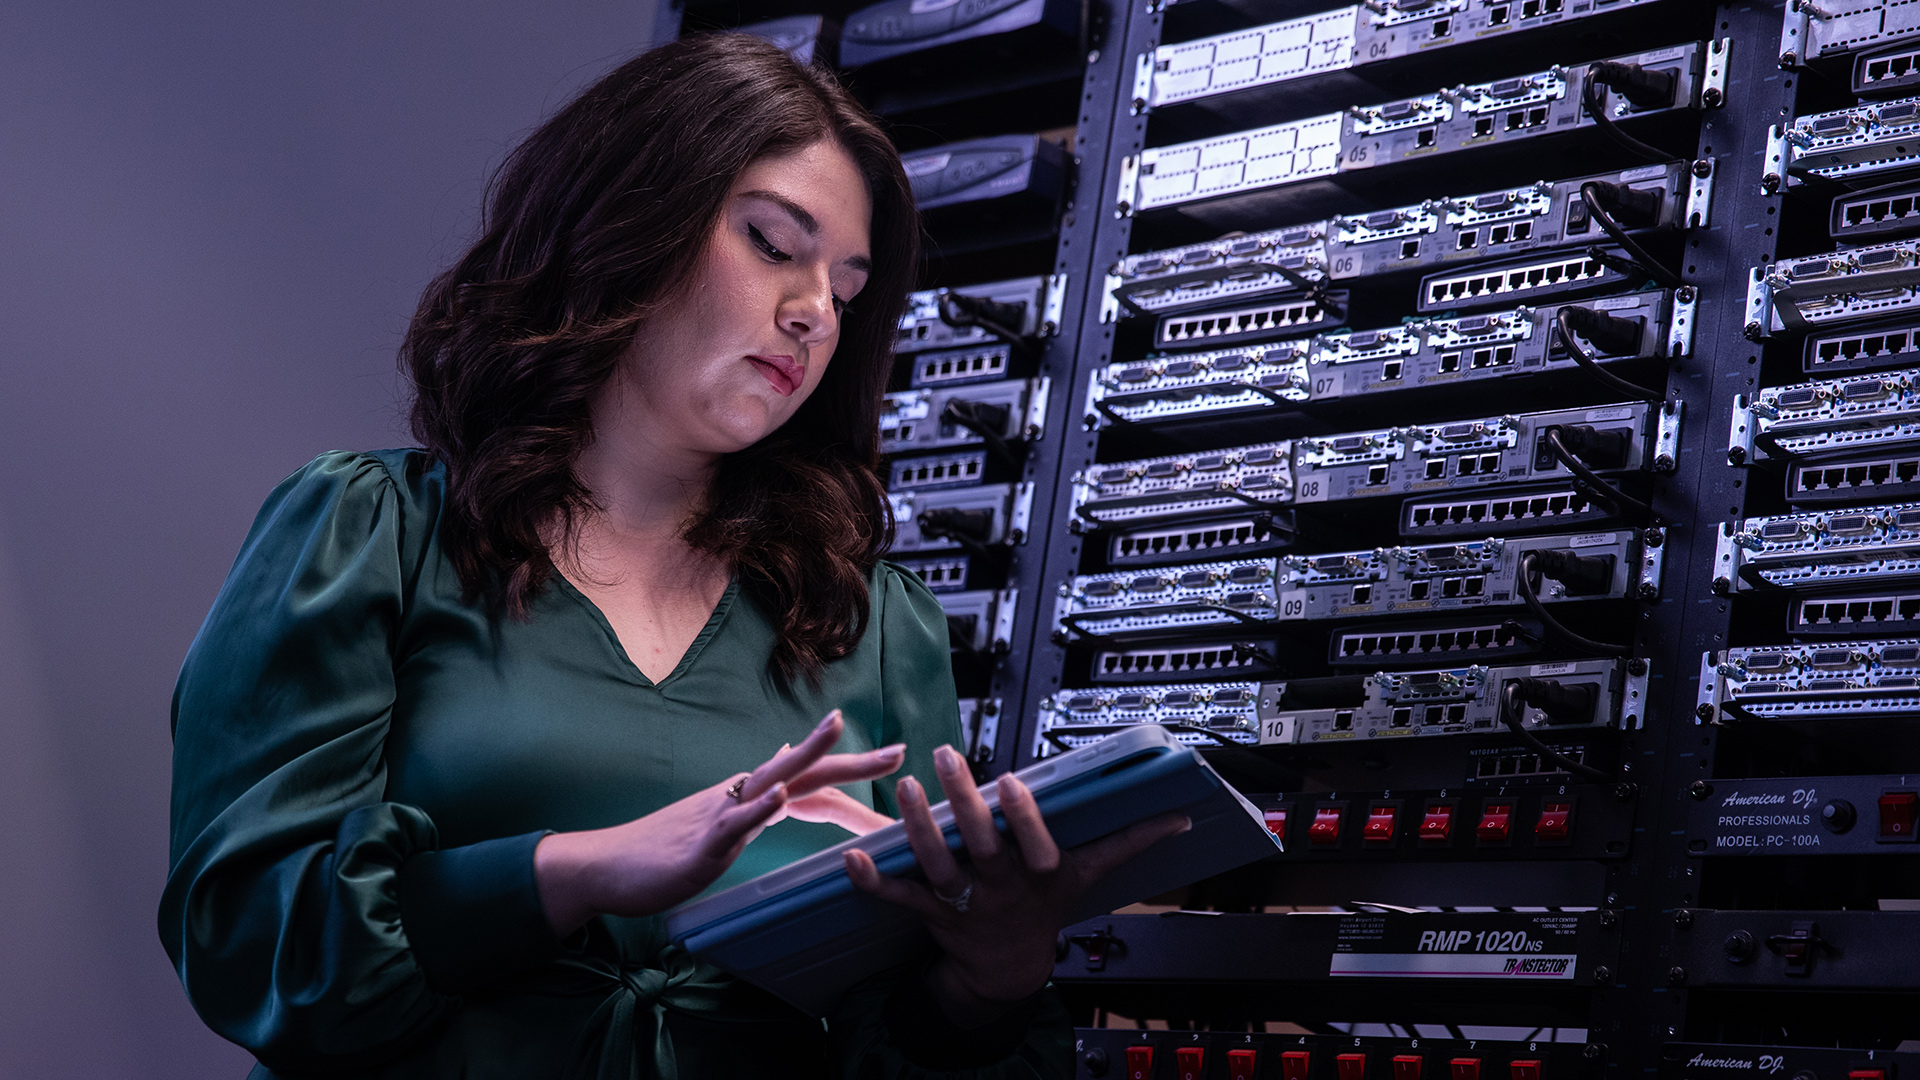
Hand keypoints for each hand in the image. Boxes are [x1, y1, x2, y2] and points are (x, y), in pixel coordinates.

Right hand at [534, 710, 902, 934]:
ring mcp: (720, 815)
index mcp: (748, 796)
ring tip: (838, 730)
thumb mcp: (720, 823)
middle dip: (852, 758)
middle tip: (900, 749)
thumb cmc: (664, 848)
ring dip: (806, 755)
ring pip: (770, 779)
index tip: (896, 756)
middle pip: (803, 768)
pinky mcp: (700, 842)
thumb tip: (782, 770)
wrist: (606, 865)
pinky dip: (758, 808)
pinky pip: (732, 823)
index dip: (854, 768)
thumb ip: (754, 801)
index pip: (811, 778)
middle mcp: (739, 795)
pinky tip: (780, 796)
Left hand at [844, 745, 1189, 1025]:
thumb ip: (1129, 842)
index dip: (1021, 816)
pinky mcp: (931, 912)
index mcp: (1039, 874)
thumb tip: (1178, 818)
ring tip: (905, 790)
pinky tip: (852, 857)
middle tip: (946, 756)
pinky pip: (899, 898)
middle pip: (980, 845)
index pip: (1033, 844)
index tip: (1008, 780)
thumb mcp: (1092, 876)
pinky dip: (874, 881)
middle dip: (962, 802)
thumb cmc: (1048, 907)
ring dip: (918, 830)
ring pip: (937, 866)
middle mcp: (1000, 886)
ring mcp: (963, 901)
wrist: (1009, 969)